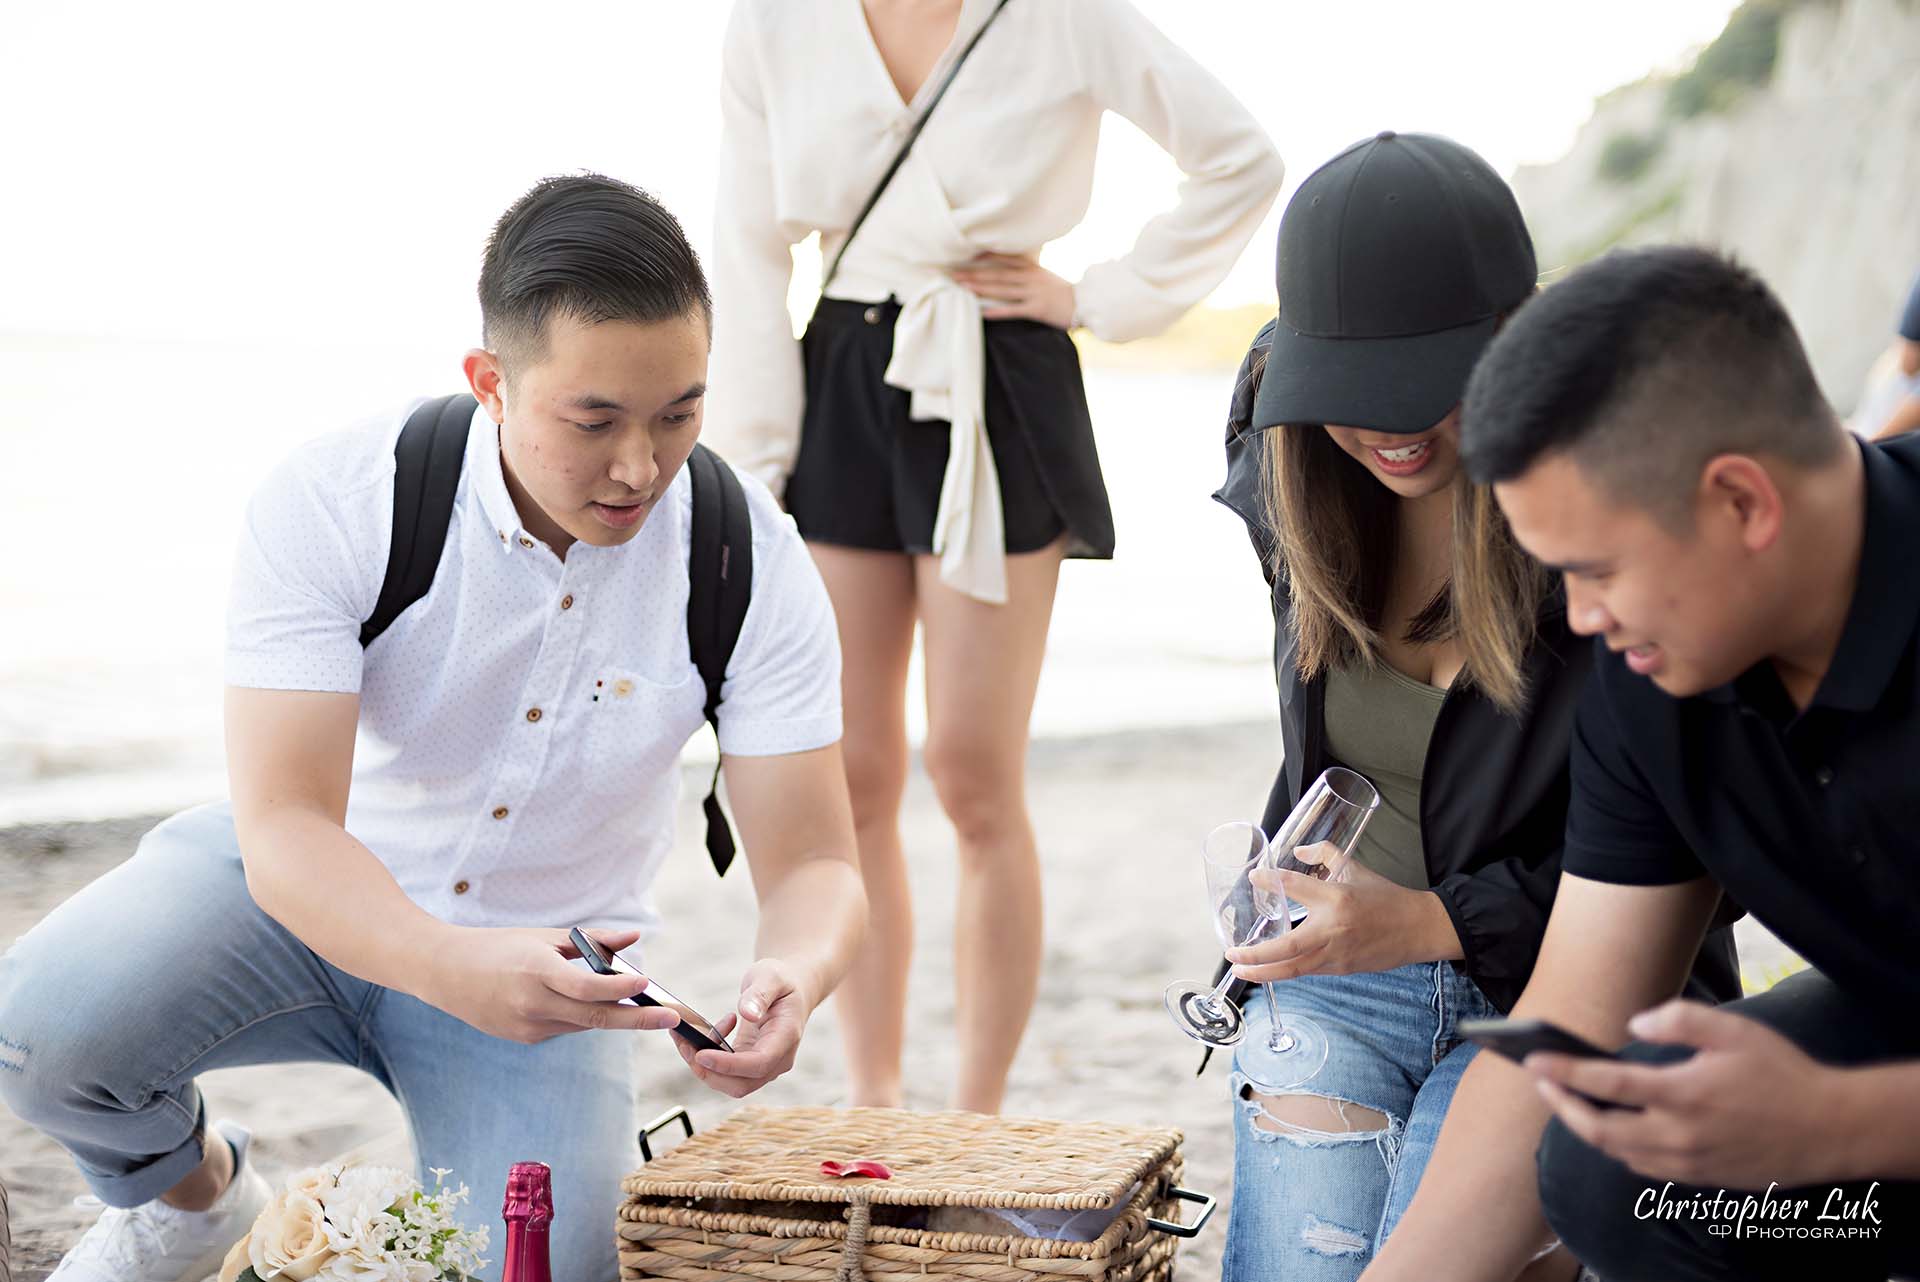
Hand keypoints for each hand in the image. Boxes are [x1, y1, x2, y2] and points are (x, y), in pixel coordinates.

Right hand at [421, 926, 683, 1044]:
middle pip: (595, 1017)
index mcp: (536, 972)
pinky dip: (580, 1015)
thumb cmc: (498, 946)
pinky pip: (565, 1028)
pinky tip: (578, 1001)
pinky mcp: (525, 1038)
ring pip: (583, 1024)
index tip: (647, 983)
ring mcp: (528, 1027)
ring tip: (635, 999)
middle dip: (638, 1020)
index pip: (587, 988)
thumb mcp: (544, 936)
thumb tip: (634, 937)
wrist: (444, 972)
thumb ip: (592, 941)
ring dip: (610, 1013)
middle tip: (671, 1018)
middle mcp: (532, 1004)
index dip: (620, 989)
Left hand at [669, 957, 813, 1097]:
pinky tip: (704, 1032)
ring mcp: (764, 1066)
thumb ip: (760, 994)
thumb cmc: (781, 981)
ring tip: (688, 1035)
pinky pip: (725, 1072)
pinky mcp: (749, 1064)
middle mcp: (778, 1059)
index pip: (758, 1064)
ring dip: (703, 1066)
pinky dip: (707, 1058)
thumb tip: (748, 1014)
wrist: (790, 989)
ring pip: (729, 1083)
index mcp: (786, 1038)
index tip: (701, 1054)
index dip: (729, 1065)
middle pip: (741, 1084)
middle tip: (684, 1045)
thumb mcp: (770, 977)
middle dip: (708, 1071)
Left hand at [949, 253, 1075, 327]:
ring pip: (1002, 289)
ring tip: (962, 287)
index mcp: (1032, 268)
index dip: (985, 256)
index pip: (1005, 258)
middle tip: (953, 273)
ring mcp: (1033, 293)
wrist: (1086, 303)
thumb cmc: (1064, 292)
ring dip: (980, 289)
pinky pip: (1013, 310)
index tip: (966, 256)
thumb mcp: (1047, 276)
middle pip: (997, 274)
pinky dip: (997, 311)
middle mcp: (1030, 278)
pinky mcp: (1037, 309)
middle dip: (974, 274)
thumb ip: (1029, 272)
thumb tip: (1011, 270)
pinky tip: (982, 312)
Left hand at [1225, 843, 1459, 979]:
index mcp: (1336, 898)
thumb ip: (1324, 854)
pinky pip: (1307, 971)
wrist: (1418, 928)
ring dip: (1265, 972)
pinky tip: (1268, 970)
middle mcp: (1333, 929)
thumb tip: (1297, 852)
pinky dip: (1285, 972)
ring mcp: (1337, 953)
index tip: (1254, 878)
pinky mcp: (1341, 968)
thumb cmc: (1385, 897)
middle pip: (1287, 948)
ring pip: (1294, 968)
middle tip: (1232, 953)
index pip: (1295, 888)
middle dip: (1256, 955)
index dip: (1271, 881)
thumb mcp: (1355, 868)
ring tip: (1240, 969)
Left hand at [1528, 999, 1854, 1187]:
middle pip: (1599, 1131)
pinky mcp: (1701, 1178)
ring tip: (1570, 1101)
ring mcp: (1689, 1163)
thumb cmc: (1782, 1073)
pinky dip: (1620, 1149)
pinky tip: (1615, 1127)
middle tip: (1541, 1082)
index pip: (1606, 1085)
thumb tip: (1633, 1028)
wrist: (1832, 1128)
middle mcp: (1679, 1135)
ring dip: (1588, 1129)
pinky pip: (1645, 1168)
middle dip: (1563, 1106)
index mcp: (1682, 1095)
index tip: (1532, 1061)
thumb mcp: (1733, 1030)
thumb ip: (1678, 1021)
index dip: (1564, 1073)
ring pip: (1619, 1154)